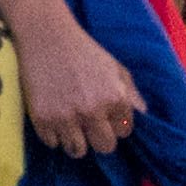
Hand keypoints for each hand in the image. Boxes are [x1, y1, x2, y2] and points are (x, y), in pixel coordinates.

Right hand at [20, 18, 144, 157]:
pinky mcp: (42, 117)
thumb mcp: (115, 67)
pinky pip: (51, 142)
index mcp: (115, 99)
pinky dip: (51, 134)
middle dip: (97, 137)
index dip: (112, 123)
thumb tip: (143, 116)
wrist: (44, 34)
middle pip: (104, 147)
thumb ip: (131, 93)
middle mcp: (93, 111)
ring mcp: (66, 116)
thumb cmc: (83, 50)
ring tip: (68, 125)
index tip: (101, 113)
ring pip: (77, 151)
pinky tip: (51, 118)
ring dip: (74, 140)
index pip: (123, 132)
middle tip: (86, 124)